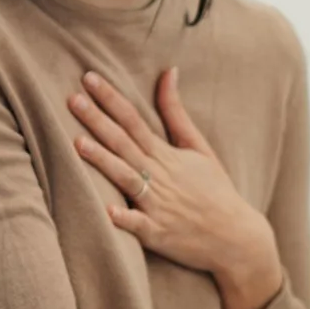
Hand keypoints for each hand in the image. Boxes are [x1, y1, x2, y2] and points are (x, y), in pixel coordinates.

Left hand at [70, 67, 282, 308]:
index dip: (111, 99)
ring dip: (103, 161)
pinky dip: (124, 218)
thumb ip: (176, 112)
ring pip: (126, 178)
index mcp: (167, 155)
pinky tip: (107, 211)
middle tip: (73, 99)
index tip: (89, 78)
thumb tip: (168, 71)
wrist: (236, 237)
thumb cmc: (216, 190)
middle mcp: (160, 177)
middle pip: (123, 143)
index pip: (134, 120)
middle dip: (97, 121)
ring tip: (78, 144)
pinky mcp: (157, 233)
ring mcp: (158, 205)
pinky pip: (138, 225)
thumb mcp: (199, 147)